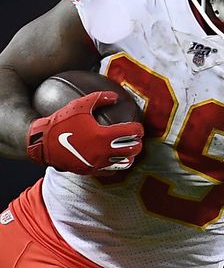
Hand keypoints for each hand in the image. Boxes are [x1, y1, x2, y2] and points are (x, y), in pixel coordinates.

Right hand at [27, 91, 143, 174]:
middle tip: (137, 138)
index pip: (131, 133)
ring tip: (129, 150)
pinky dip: (116, 165)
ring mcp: (97, 163)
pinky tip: (115, 158)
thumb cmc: (61, 122)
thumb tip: (115, 96)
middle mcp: (102, 152)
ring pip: (124, 164)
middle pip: (132, 150)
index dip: (138, 129)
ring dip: (130, 156)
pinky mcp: (90, 171)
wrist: (41, 142)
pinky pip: (110, 171)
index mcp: (103, 136)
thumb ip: (100, 98)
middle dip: (138, 143)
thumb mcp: (80, 105)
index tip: (138, 127)